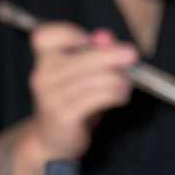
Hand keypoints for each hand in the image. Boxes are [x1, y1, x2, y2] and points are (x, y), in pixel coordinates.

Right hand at [28, 23, 137, 160]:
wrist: (52, 141)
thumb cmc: (71, 102)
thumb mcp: (81, 74)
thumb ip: (93, 52)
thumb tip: (105, 36)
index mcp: (43, 60)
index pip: (46, 35)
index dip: (70, 33)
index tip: (90, 42)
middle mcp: (42, 76)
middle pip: (84, 57)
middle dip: (114, 55)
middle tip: (132, 56)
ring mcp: (51, 96)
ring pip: (98, 78)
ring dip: (120, 80)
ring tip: (127, 85)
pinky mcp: (64, 114)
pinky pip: (100, 97)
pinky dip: (117, 94)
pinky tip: (121, 97)